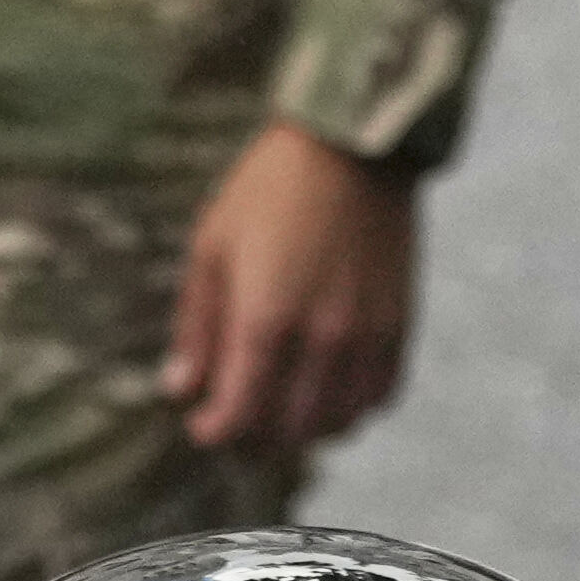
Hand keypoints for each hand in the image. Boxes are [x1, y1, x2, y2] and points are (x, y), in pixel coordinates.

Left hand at [162, 120, 419, 459]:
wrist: (353, 143)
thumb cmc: (270, 190)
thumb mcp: (212, 249)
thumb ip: (197, 328)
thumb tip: (180, 389)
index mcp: (266, 320)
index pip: (238, 416)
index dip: (213, 431)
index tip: (201, 423)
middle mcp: (321, 338)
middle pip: (286, 431)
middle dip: (254, 437)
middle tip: (237, 419)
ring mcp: (365, 335)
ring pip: (337, 423)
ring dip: (304, 429)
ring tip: (282, 409)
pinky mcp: (399, 324)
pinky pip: (380, 396)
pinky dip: (351, 407)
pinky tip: (328, 390)